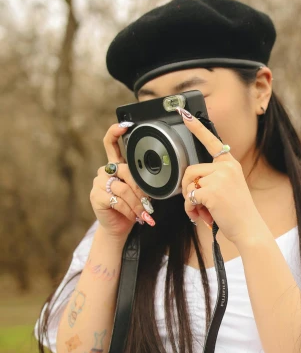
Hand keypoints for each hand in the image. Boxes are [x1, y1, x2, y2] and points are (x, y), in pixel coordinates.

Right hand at [89, 122, 154, 241]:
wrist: (119, 227)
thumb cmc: (130, 207)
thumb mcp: (139, 191)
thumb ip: (141, 181)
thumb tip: (152, 179)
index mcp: (116, 166)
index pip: (111, 144)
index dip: (115, 132)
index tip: (124, 126)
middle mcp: (105, 171)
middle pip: (126, 171)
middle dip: (140, 190)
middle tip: (148, 205)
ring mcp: (99, 182)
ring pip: (123, 188)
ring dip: (136, 204)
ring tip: (143, 214)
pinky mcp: (96, 196)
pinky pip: (117, 200)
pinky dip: (128, 210)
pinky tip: (132, 216)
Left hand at [179, 110, 263, 244]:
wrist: (249, 228)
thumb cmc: (237, 212)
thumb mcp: (229, 187)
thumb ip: (214, 178)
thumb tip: (192, 181)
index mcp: (230, 164)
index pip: (212, 141)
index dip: (197, 128)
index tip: (185, 113)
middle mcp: (226, 167)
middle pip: (191, 170)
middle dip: (189, 189)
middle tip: (198, 203)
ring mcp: (219, 178)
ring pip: (189, 183)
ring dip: (190, 200)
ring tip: (202, 210)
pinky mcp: (211, 191)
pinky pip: (189, 197)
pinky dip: (191, 209)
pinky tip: (202, 215)